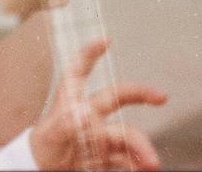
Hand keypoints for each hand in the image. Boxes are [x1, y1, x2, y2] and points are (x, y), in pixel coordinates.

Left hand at [30, 39, 166, 170]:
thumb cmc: (40, 150)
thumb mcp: (49, 135)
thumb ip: (65, 123)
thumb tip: (84, 112)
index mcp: (71, 103)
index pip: (78, 71)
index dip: (89, 54)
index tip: (105, 41)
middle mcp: (89, 115)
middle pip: (116, 97)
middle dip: (140, 93)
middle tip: (161, 96)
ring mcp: (99, 135)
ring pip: (126, 134)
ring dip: (141, 146)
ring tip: (152, 162)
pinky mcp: (105, 155)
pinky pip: (126, 157)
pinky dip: (137, 162)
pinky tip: (143, 167)